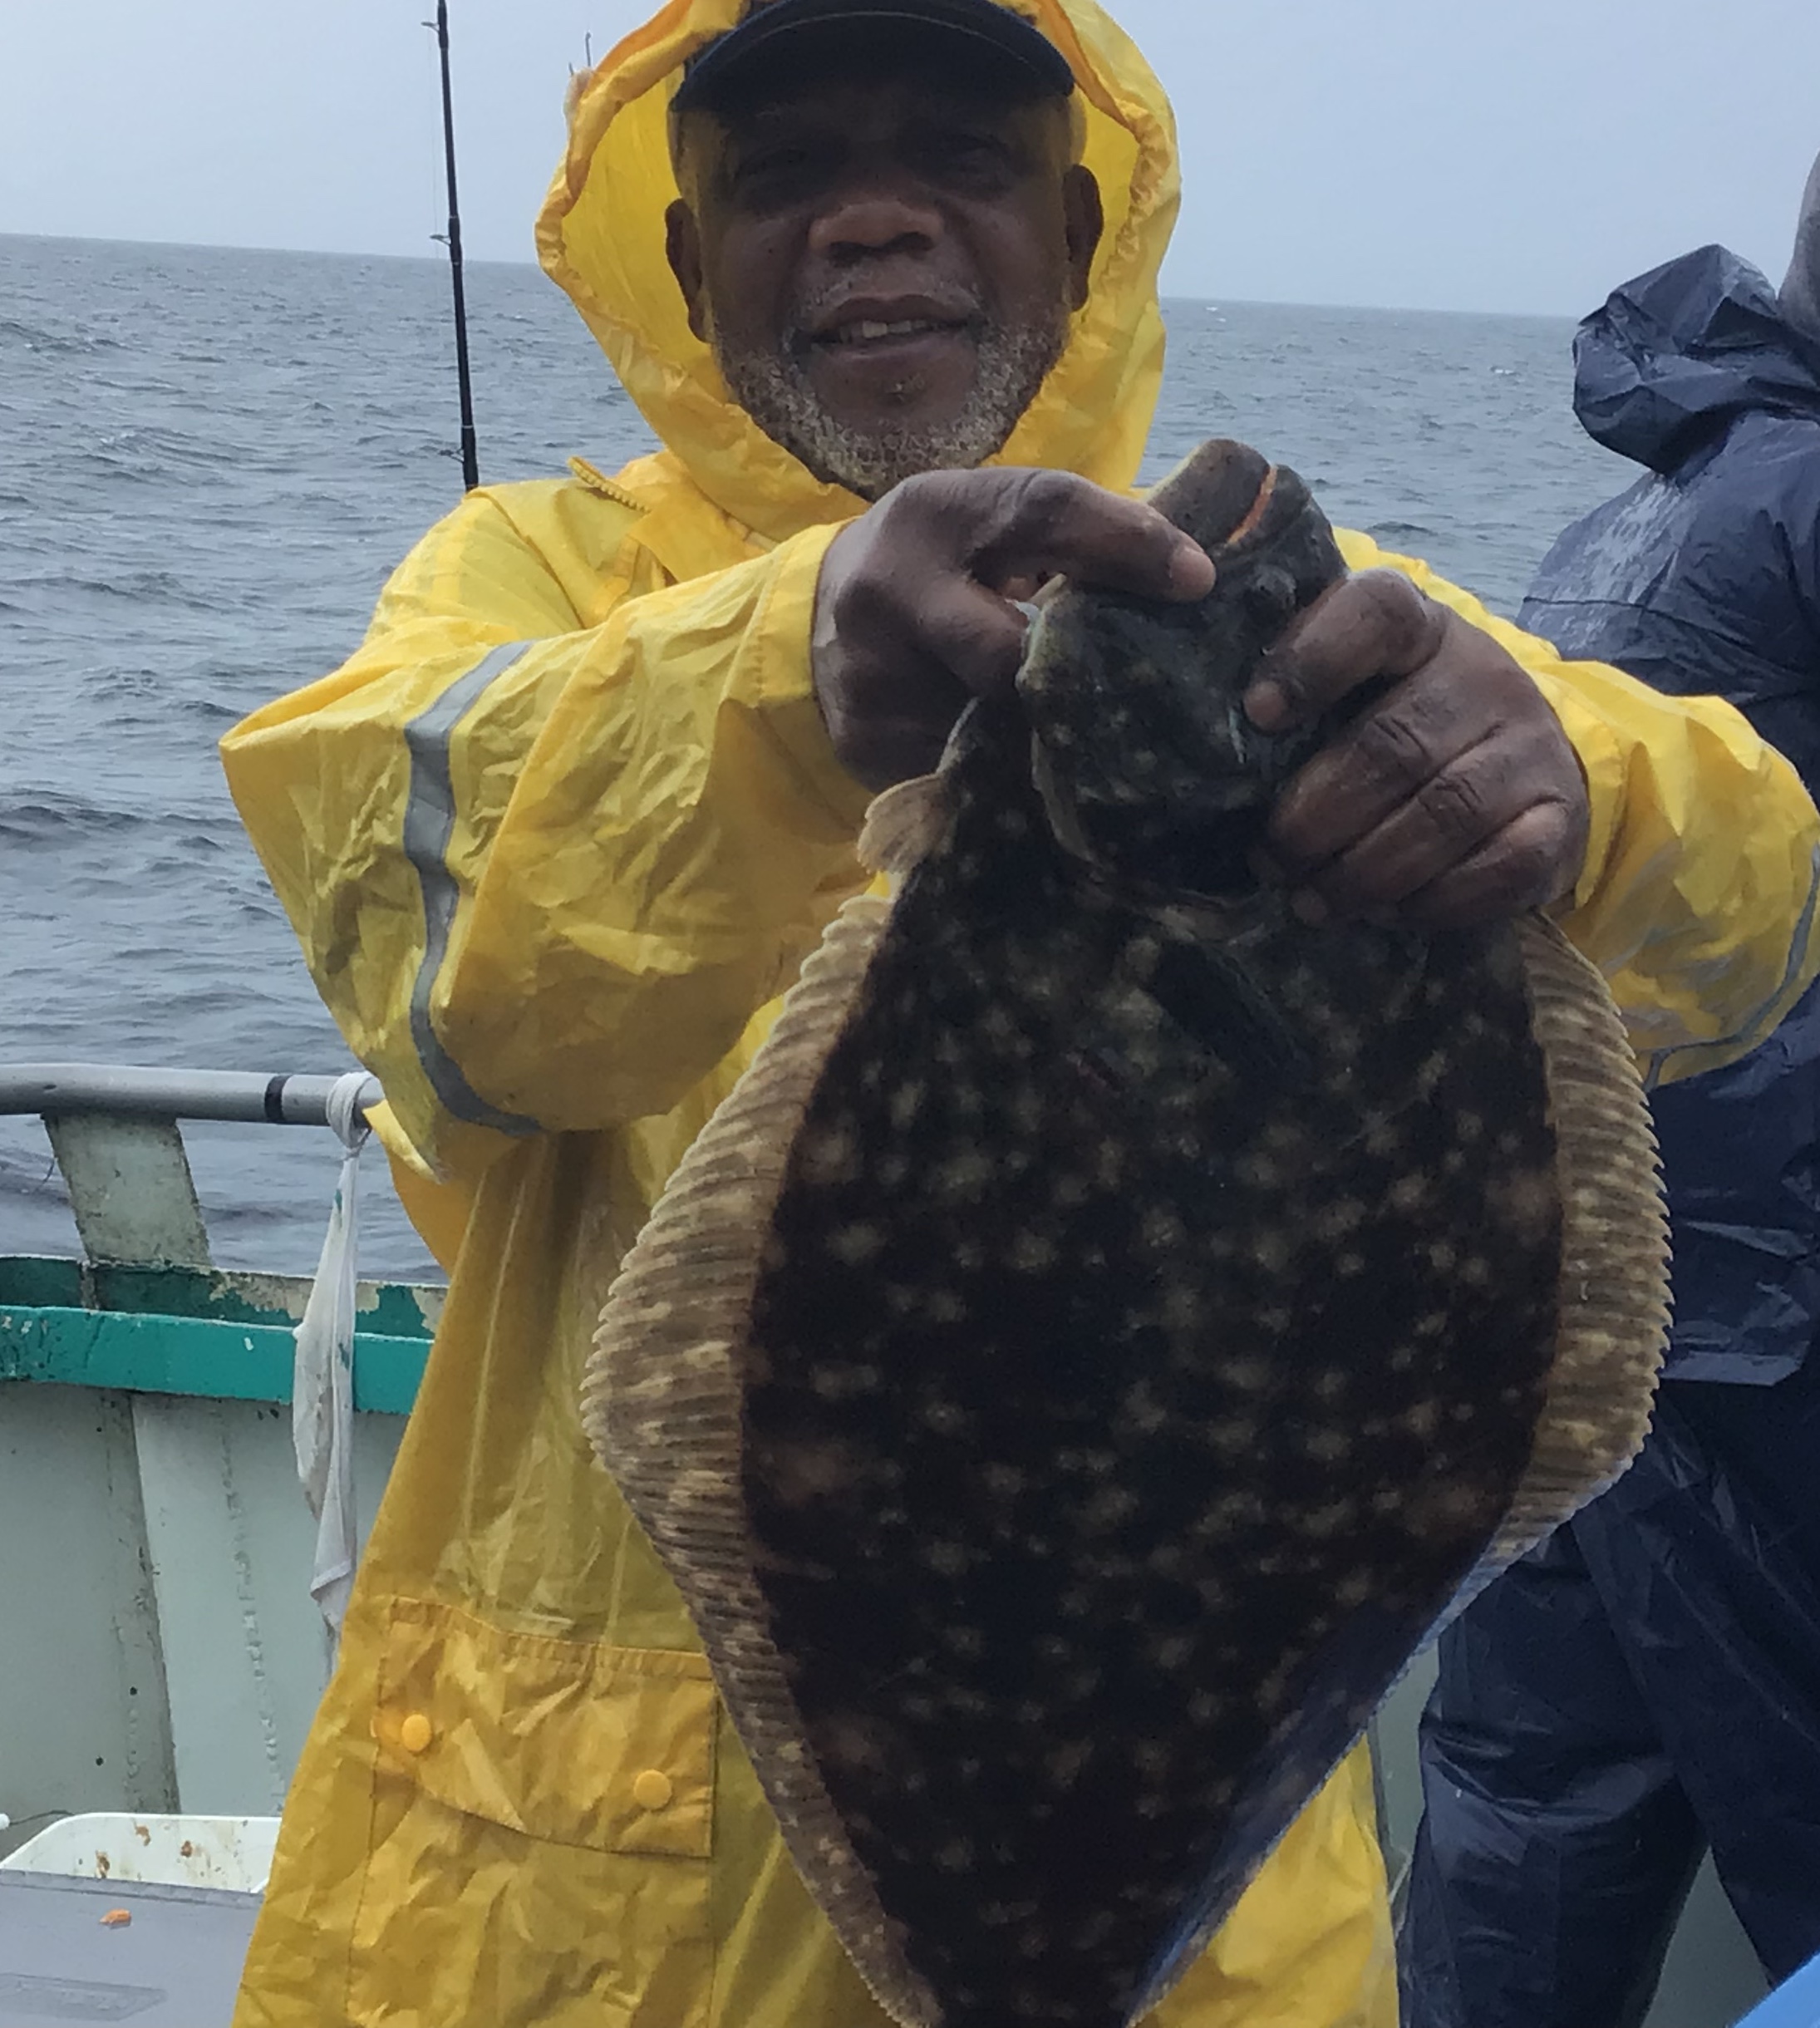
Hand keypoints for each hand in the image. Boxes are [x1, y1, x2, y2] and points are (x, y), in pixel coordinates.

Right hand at [813, 468, 1214, 790]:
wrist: (813, 624)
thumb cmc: (939, 566)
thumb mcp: (987, 526)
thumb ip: (1071, 536)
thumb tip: (1193, 571)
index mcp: (934, 514)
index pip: (1040, 511)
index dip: (1125, 543)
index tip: (1198, 580)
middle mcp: (892, 590)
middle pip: (1009, 650)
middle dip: (1070, 677)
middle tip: (1126, 694)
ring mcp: (873, 676)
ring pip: (991, 724)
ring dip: (1045, 736)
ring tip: (1081, 737)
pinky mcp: (867, 743)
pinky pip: (960, 770)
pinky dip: (1003, 772)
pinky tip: (1025, 768)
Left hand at [1245, 571, 1590, 930]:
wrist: (1526, 764)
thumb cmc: (1404, 721)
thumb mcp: (1356, 687)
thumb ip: (1295, 693)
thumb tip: (1199, 737)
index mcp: (1420, 628)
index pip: (1376, 615)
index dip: (1312, 660)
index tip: (1258, 714)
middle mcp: (1483, 675)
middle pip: (1395, 745)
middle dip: (1318, 816)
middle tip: (1270, 860)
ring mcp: (1529, 746)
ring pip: (1443, 814)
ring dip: (1364, 871)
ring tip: (1310, 900)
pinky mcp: (1559, 819)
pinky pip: (1498, 868)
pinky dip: (1432, 901)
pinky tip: (1386, 912)